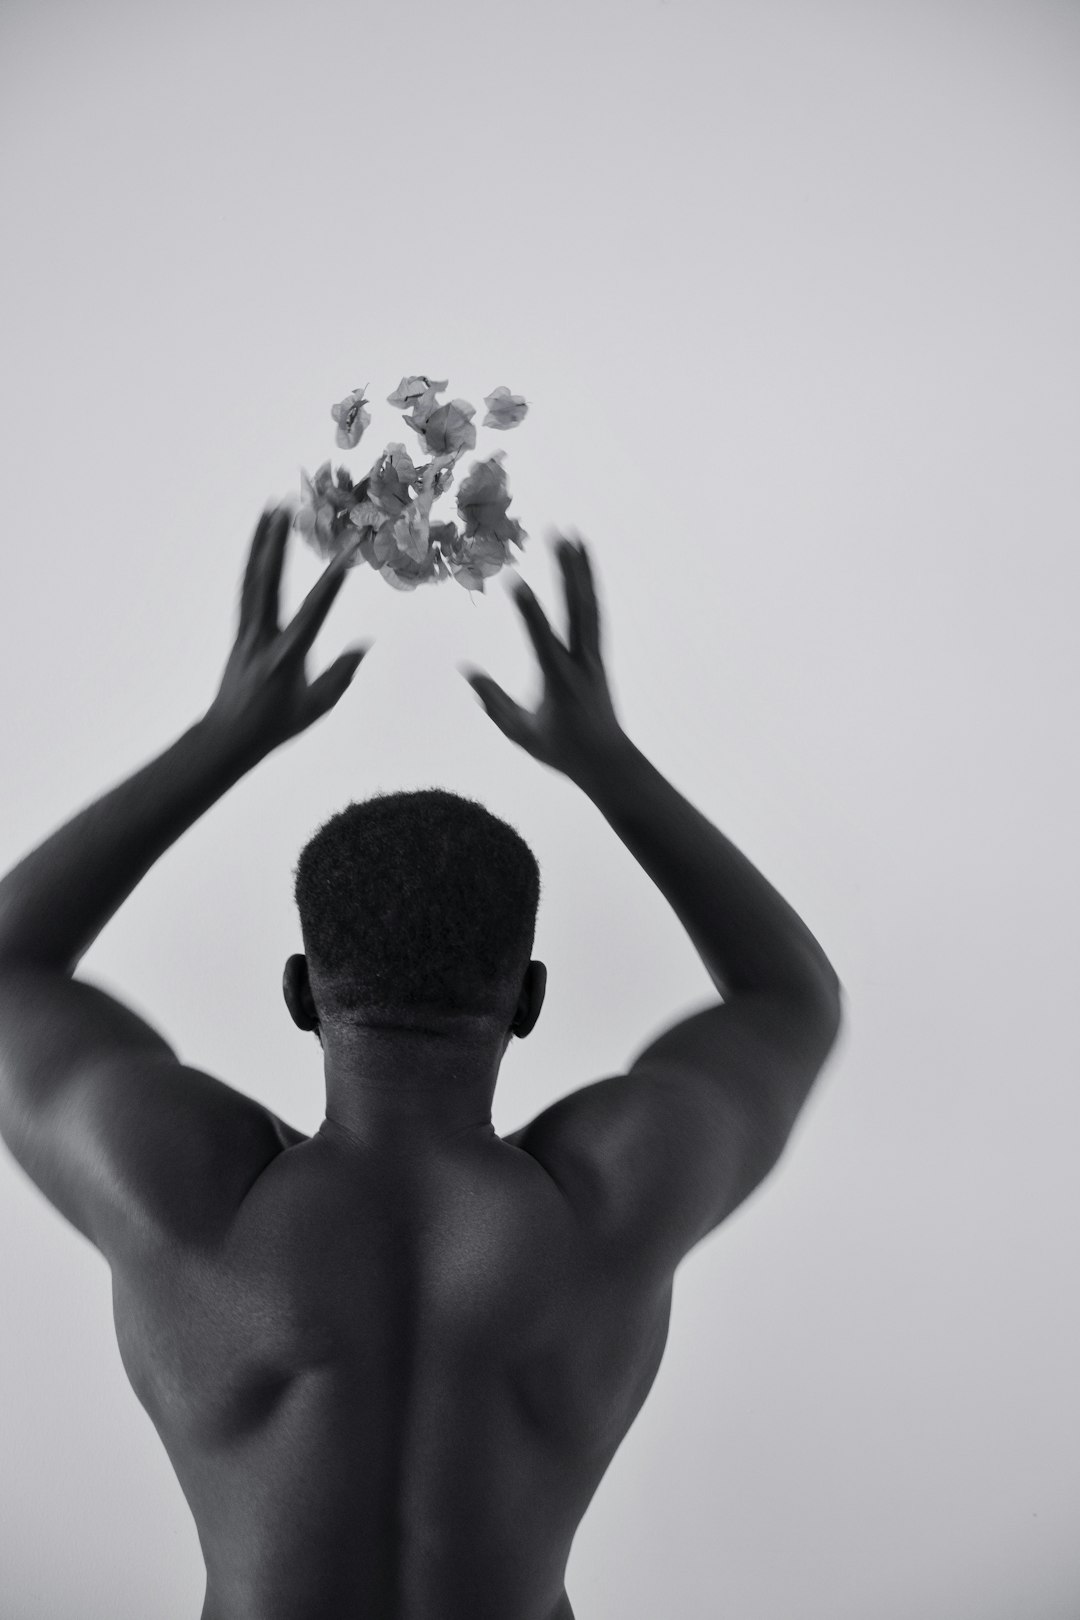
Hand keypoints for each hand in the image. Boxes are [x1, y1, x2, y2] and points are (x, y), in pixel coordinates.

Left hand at [204, 503, 372, 756]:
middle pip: (268, 581)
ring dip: (260, 543)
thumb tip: (362, 645)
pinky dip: (252, 564)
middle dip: (276, 543)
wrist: (230, 735)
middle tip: (284, 507)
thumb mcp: (317, 706)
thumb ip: (341, 675)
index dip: (331, 580)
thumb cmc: (277, 725)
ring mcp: (247, 631)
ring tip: (268, 511)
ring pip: (252, 579)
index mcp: (287, 655)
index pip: (313, 611)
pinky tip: (258, 547)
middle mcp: (262, 637)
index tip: (345, 553)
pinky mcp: (240, 632)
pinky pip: (246, 590)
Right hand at [459, 530, 625, 780]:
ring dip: (581, 570)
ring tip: (574, 537)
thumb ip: (494, 702)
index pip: (541, 637)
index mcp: (560, 680)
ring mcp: (594, 656)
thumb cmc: (561, 750)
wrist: (608, 760)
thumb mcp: (521, 733)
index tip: (512, 578)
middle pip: (575, 608)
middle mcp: (581, 661)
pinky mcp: (599, 655)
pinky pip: (594, 614)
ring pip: (589, 605)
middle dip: (566, 570)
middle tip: (557, 534)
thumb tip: (467, 671)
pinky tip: (584, 567)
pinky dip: (589, 588)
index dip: (527, 608)